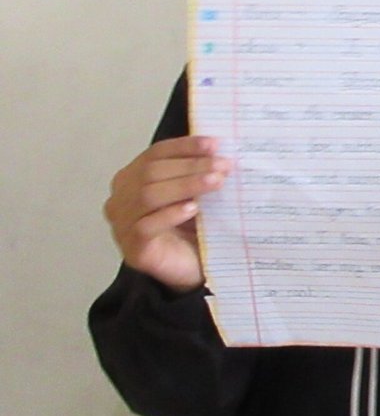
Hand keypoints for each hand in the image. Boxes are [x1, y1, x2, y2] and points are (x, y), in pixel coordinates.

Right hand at [103, 135, 230, 291]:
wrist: (192, 270)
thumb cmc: (192, 230)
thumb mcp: (195, 196)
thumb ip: (196, 174)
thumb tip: (218, 150)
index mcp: (132, 179)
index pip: (155, 154)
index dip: (185, 147)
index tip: (215, 144)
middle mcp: (121, 199)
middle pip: (151, 173)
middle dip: (191, 166)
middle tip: (223, 166)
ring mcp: (122, 225)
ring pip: (148, 196)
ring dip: (185, 185)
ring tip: (215, 182)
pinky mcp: (133, 249)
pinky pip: (146, 226)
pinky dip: (170, 214)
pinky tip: (193, 209)